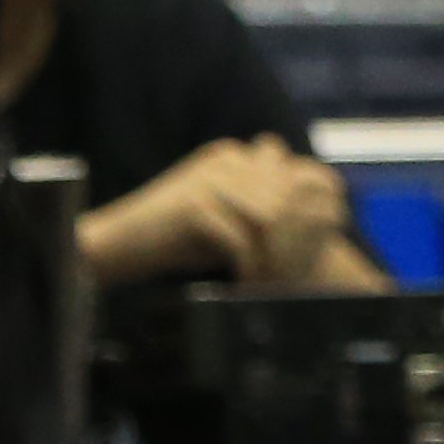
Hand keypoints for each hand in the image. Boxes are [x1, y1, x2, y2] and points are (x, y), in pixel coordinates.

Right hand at [77, 135, 354, 286]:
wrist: (118, 244)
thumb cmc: (173, 239)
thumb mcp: (226, 220)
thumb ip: (261, 215)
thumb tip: (315, 232)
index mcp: (241, 156)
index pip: (311, 174)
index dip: (325, 213)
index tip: (321, 252)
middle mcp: (231, 158)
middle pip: (295, 200)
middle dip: (301, 245)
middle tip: (296, 280)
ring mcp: (212, 178)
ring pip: (274, 219)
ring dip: (278, 259)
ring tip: (274, 286)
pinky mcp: (195, 204)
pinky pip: (243, 240)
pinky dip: (251, 269)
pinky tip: (248, 287)